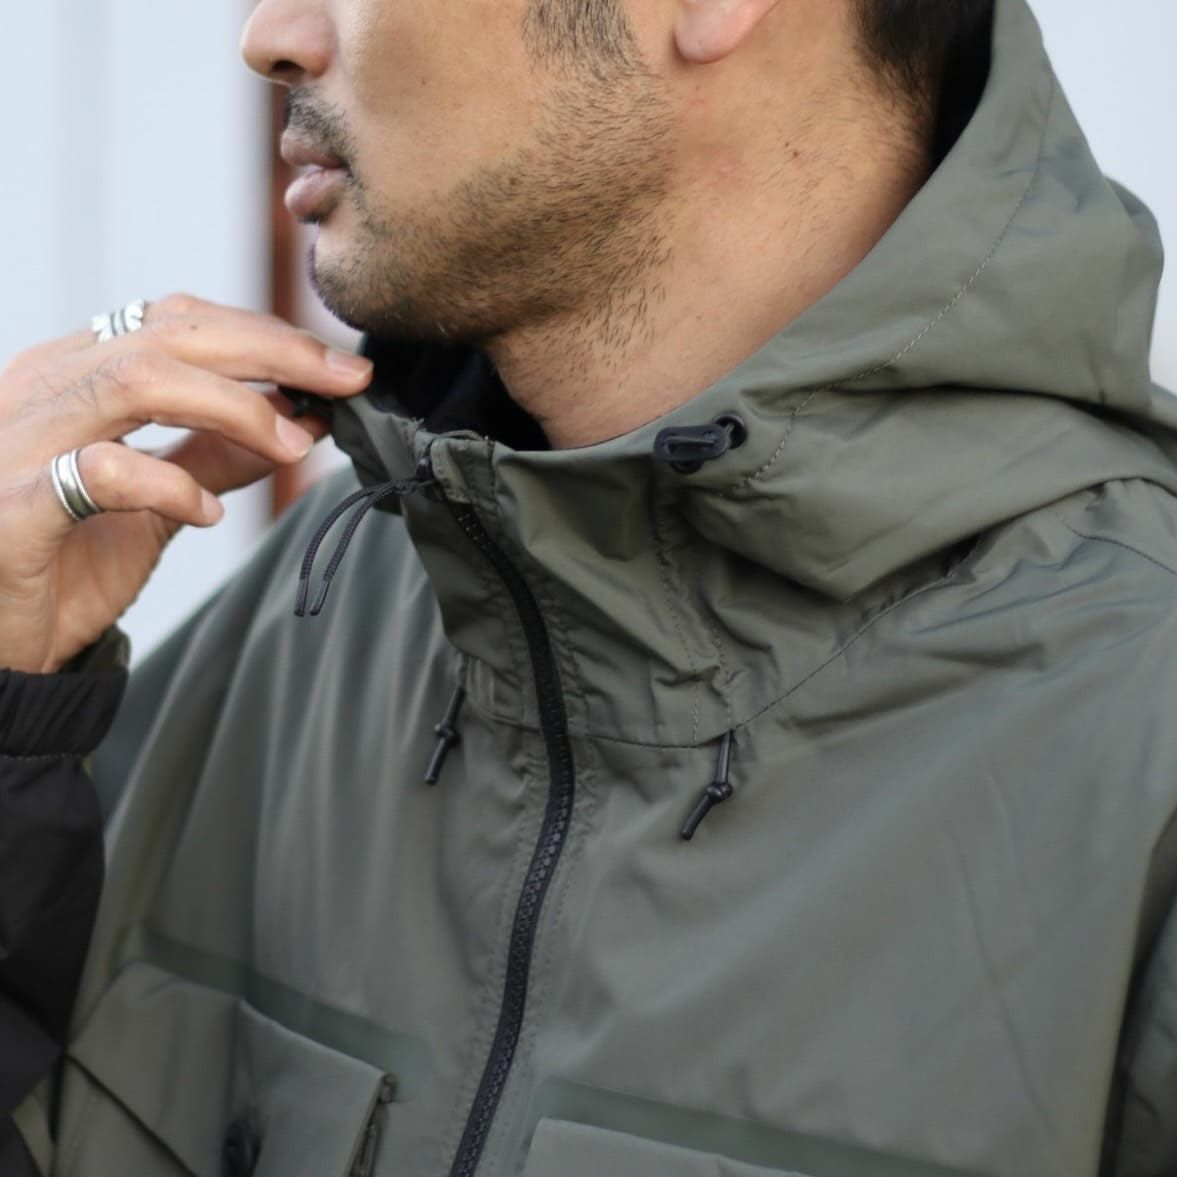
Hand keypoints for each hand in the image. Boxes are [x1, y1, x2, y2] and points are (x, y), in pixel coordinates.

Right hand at [0, 295, 373, 673]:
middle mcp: (44, 390)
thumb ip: (216, 455)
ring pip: (136, 382)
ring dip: (234, 408)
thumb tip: (299, 422)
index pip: (177, 321)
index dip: (266, 334)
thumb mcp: (159, 498)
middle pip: (170, 336)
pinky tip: (206, 514)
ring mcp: (22, 442)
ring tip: (290, 446)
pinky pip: (100, 472)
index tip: (338, 366)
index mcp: (74, 374)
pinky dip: (169, 485)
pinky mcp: (14, 506)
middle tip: (345, 381)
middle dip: (273, 352)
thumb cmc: (66, 561)